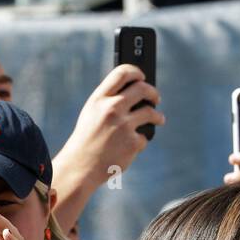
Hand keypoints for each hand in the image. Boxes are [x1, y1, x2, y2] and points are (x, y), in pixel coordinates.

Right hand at [53, 64, 164, 180]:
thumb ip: (108, 100)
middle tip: (156, 98)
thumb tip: (135, 91)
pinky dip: (140, 141)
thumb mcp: (91, 114)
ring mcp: (123, 126)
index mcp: (99, 99)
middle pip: (142, 88)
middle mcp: (111, 109)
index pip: (122, 73)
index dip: (136, 71)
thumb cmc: (86, 141)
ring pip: (151, 112)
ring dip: (158, 116)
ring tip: (159, 119)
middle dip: (153, 92)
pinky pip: (144, 137)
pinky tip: (131, 147)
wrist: (80, 168)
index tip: (142, 76)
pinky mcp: (132, 143)